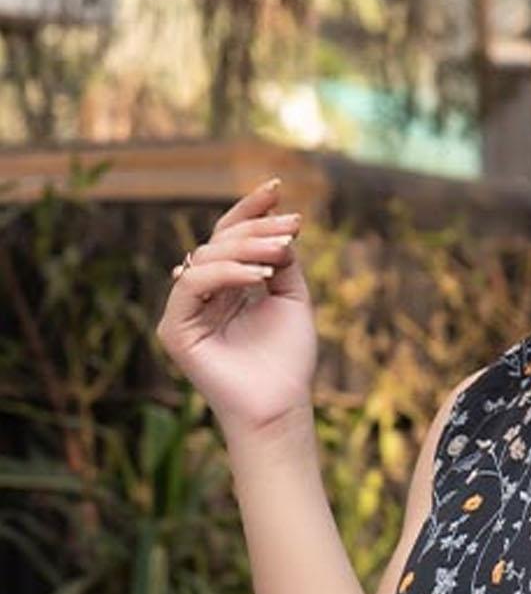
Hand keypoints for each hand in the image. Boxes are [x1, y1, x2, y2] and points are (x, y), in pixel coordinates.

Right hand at [155, 177, 318, 435]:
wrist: (280, 406)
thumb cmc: (288, 360)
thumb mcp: (292, 298)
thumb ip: (282, 260)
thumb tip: (279, 225)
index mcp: (226, 285)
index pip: (230, 236)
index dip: (250, 209)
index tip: (277, 187)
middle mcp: (202, 293)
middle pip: (218, 241)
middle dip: (256, 228)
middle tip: (292, 226)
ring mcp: (185, 311)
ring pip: (206, 257)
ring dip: (247, 249)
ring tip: (283, 251)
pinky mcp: (174, 329)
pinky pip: (193, 285)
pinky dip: (228, 274)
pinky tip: (260, 276)